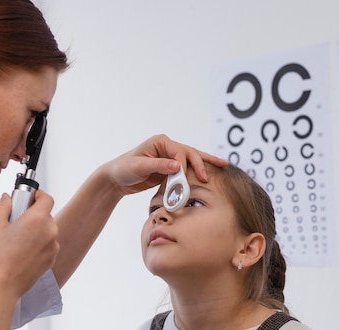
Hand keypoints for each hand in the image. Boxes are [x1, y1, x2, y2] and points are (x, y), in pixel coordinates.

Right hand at [0, 190, 59, 298]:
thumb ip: (3, 207)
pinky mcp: (50, 261)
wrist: (0, 287)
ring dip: (36, 230)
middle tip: (16, 220)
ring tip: (16, 239)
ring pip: (47, 231)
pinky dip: (37, 245)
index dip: (38, 195)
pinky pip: (47, 246)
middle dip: (32, 214)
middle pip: (46, 215)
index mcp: (38, 220)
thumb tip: (7, 199)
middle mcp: (50, 232)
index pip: (47, 198)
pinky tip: (21, 251)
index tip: (29, 197)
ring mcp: (52, 248)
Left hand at [104, 134, 226, 196]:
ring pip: (192, 159)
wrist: (115, 178)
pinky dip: (197, 171)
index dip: (184, 165)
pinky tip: (210, 173)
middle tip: (207, 178)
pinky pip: (186, 170)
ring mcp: (170, 157)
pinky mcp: (169, 168)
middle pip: (190, 153)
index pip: (179, 152)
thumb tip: (178, 166)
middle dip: (200, 164)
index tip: (183, 179)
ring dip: (206, 164)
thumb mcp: (139, 167)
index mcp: (161, 142)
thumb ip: (159, 166)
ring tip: (223, 166)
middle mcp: (167, 147)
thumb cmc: (124, 169)